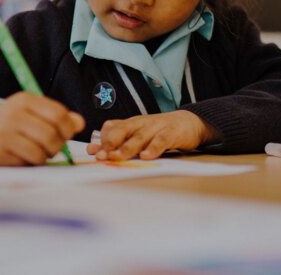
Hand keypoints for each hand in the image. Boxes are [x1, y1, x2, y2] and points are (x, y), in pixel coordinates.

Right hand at [0, 91, 84, 165]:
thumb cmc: (10, 125)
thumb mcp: (32, 113)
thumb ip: (57, 117)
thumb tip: (79, 123)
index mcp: (24, 100)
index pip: (58, 114)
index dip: (68, 128)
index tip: (66, 134)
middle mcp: (12, 114)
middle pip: (51, 135)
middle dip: (57, 146)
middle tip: (52, 148)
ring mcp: (2, 135)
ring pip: (41, 152)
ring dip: (44, 156)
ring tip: (36, 152)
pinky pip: (27, 163)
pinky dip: (30, 163)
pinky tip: (22, 157)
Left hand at [86, 110, 219, 160]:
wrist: (188, 122)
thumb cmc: (158, 131)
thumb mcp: (137, 135)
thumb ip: (118, 142)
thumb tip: (93, 150)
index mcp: (131, 123)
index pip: (112, 127)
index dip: (102, 139)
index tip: (93, 152)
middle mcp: (141, 123)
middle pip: (122, 130)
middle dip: (110, 143)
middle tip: (102, 156)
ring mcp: (156, 127)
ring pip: (139, 137)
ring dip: (127, 147)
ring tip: (117, 157)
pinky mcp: (171, 133)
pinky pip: (161, 140)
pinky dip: (153, 148)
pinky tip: (146, 156)